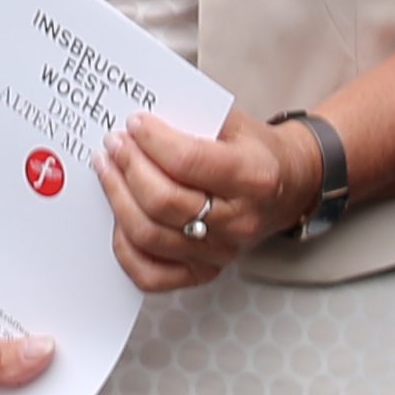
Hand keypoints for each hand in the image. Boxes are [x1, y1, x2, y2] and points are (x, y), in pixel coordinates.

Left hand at [99, 111, 318, 292]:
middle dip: (129, 167)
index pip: (188, 161)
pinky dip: (125, 248)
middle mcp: (239, 221)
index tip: (135, 124)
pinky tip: (118, 218)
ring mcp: (220, 252)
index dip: (153, 141)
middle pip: (164, 201)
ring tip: (108, 171)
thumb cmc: (256, 153)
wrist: (287, 187)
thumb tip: (139, 122)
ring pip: (150, 235)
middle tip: (115, 145)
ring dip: (118, 199)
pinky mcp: (203, 272)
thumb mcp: (236, 123)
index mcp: (254, 177)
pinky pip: (151, 275)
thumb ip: (192, 118)